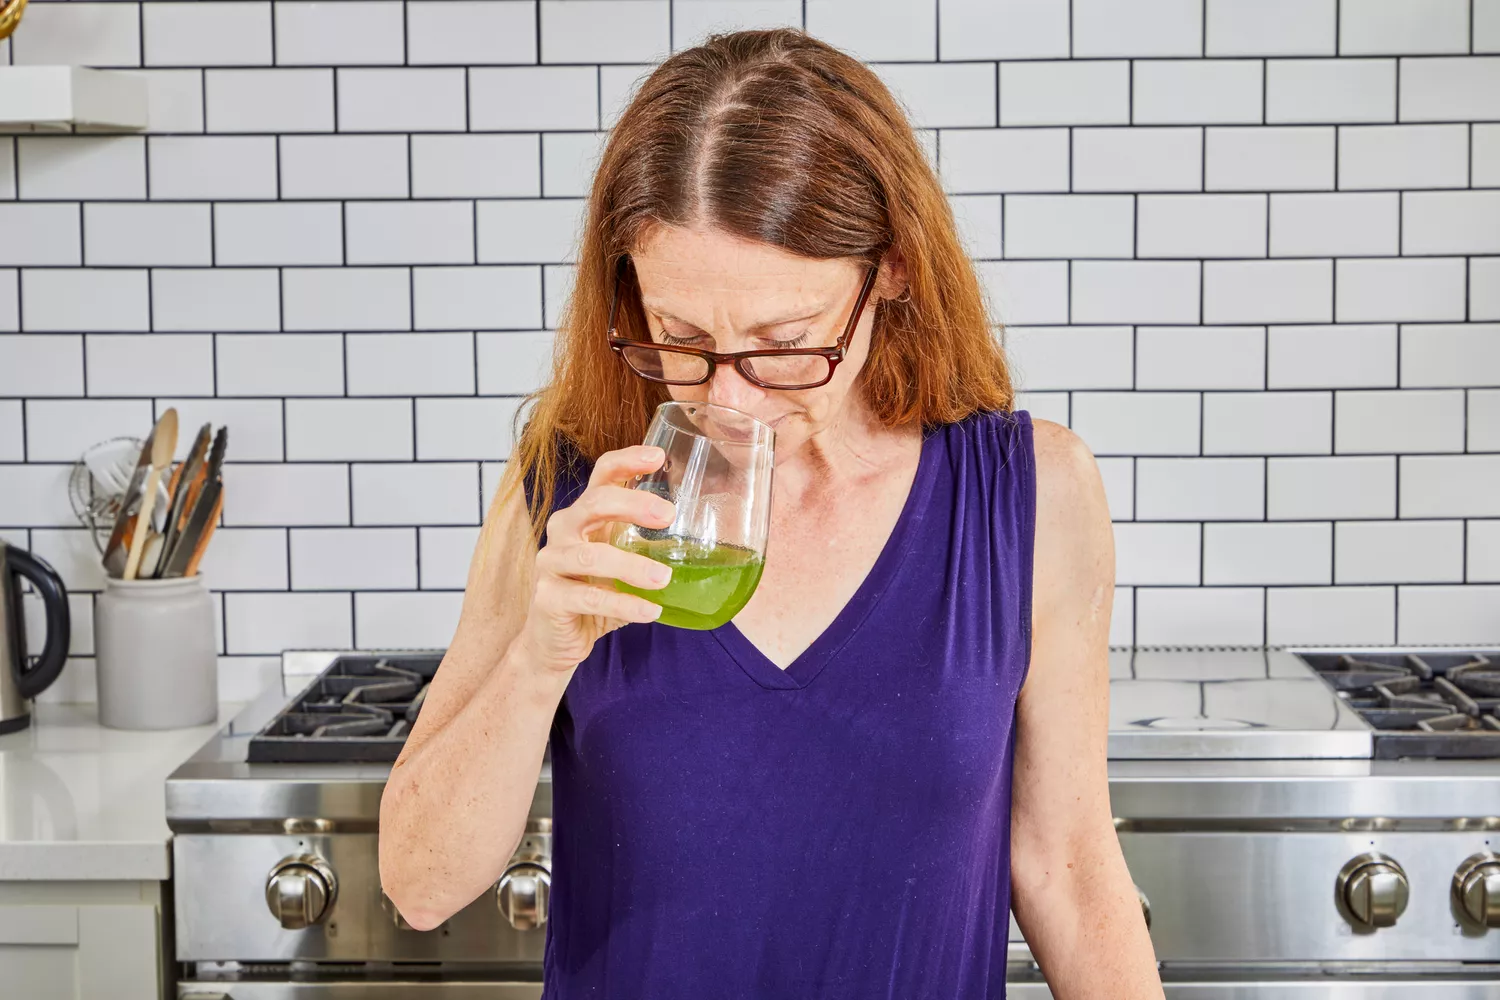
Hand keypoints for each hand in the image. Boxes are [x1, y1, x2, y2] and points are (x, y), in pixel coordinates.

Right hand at [518, 445, 674, 673]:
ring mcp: (551, 563)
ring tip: (664, 578)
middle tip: (668, 516)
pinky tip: (649, 611)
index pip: (602, 475)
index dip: (627, 461)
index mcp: (585, 515)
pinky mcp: (547, 597)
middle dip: (632, 505)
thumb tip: (708, 541)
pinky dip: (623, 605)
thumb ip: (648, 547)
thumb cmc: (596, 594)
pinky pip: (588, 597)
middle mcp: (563, 531)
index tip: (658, 457)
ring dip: (631, 565)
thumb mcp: (624, 563)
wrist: (557, 640)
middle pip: (594, 503)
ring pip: (591, 555)